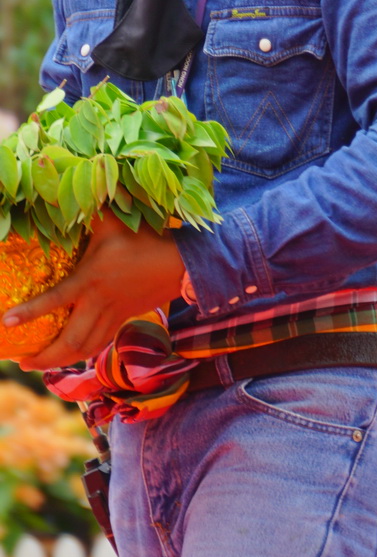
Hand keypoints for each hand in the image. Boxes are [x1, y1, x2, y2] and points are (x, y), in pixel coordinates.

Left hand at [5, 212, 184, 370]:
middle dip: (44, 358)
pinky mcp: (123, 320)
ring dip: (60, 362)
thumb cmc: (145, 238)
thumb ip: (87, 211)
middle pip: (70, 341)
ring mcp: (112, 315)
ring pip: (84, 348)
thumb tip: (62, 192)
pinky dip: (81, 354)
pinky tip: (68, 354)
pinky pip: (98, 344)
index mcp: (90, 279)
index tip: (6, 322)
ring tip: (38, 364)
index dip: (29, 313)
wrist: (179, 263)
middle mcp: (98, 302)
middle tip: (22, 363)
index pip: (54, 300)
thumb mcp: (113, 221)